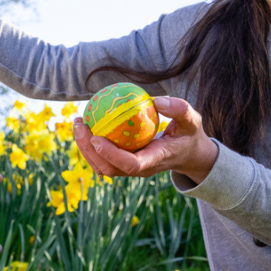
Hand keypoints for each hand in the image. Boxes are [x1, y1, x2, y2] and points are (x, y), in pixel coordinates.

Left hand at [73, 96, 219, 182]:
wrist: (189, 154)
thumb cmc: (189, 135)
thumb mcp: (192, 120)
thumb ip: (179, 109)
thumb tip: (157, 100)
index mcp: (155, 160)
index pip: (130, 164)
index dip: (110, 155)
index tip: (96, 138)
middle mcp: (140, 169)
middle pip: (108, 168)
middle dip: (89, 150)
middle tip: (80, 124)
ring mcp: (130, 170)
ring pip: (102, 167)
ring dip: (85, 148)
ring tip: (78, 123)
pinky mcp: (124, 165)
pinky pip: (102, 160)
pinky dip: (90, 146)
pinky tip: (86, 126)